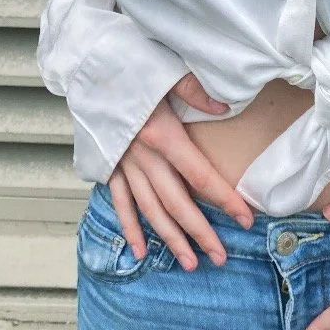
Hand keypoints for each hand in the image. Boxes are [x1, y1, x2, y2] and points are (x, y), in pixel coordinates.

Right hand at [108, 72, 253, 270]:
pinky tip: (140, 251)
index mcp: (162, 135)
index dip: (224, 199)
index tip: (245, 218)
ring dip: (170, 239)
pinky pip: (120, 202)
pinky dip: (130, 228)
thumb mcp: (166, 72)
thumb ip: (196, 91)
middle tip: (221, 258)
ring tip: (189, 263)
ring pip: (150, 210)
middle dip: (200, 232)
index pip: (200, 176)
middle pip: (177, 203)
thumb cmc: (129, 66)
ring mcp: (124, 164)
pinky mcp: (108, 164)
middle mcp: (143, 157)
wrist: (84, 68)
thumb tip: (225, 106)